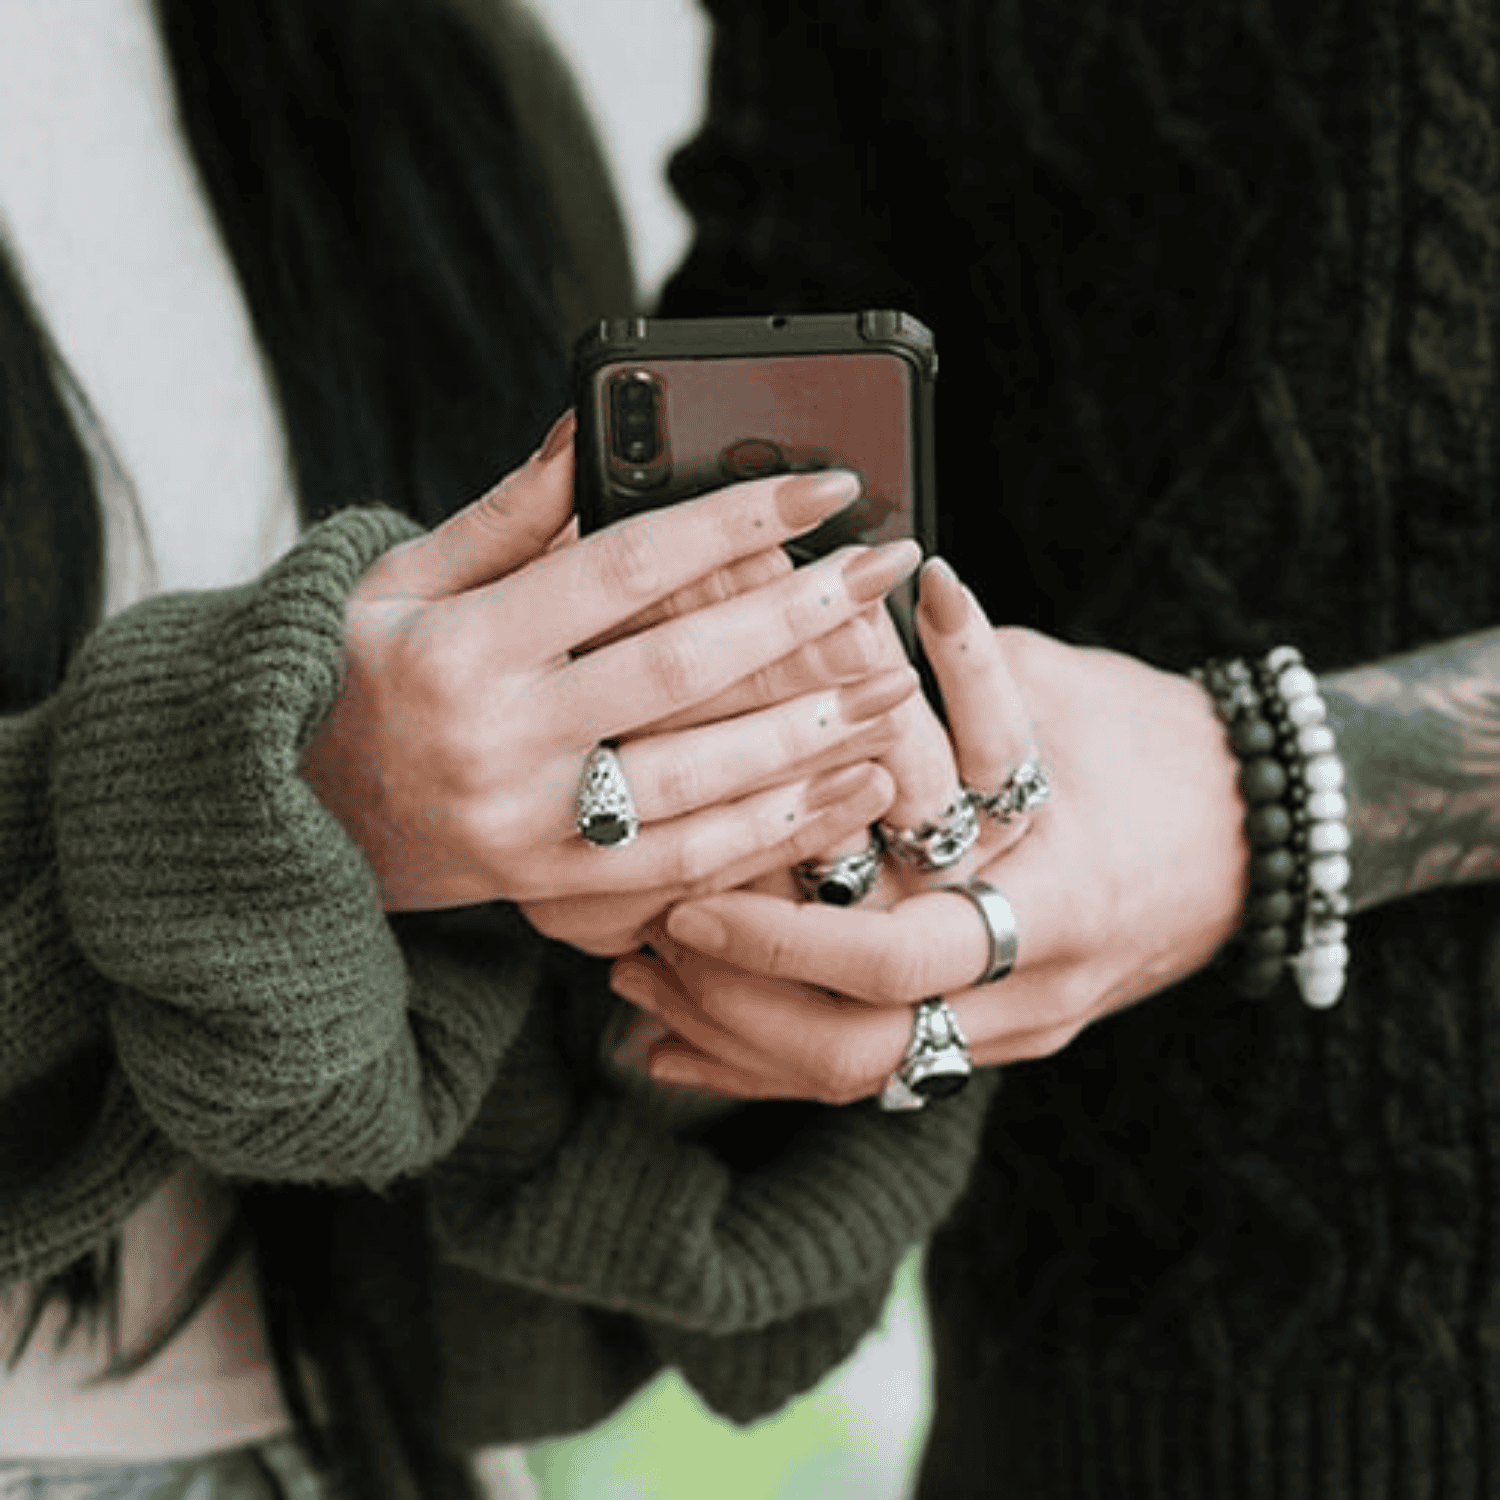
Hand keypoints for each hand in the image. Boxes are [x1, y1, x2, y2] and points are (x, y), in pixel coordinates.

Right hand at [301, 413, 921, 910]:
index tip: (821, 487)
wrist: (305, 819)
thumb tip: (590, 426)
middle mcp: (500, 741)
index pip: (621, 566)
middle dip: (798, 621)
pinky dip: (778, 832)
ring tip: (892, 691)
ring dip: (809, 738)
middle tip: (884, 572)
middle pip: (680, 673)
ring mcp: (531, 829)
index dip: (732, 522)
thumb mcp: (406, 578)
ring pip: (701, 787)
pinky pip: (689, 868)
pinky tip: (848, 791)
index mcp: (465, 646)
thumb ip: (508, 515)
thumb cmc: (362, 677)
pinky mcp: (556, 891)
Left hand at [631, 580, 1249, 1097]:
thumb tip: (836, 601)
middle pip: (860, 1050)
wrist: (1249, 832)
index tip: (686, 892)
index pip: (894, 958)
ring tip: (644, 981)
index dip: (779, 937)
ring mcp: (1022, 1030)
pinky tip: (683, 1045)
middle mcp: (1035, 988)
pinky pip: (878, 1072)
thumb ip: (946, 671)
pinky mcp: (1002, 1037)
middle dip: (738, 1005)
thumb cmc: (1151, 741)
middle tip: (649, 941)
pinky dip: (775, 1061)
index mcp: (1054, 900)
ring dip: (741, 1035)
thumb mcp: (1054, 691)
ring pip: (857, 1075)